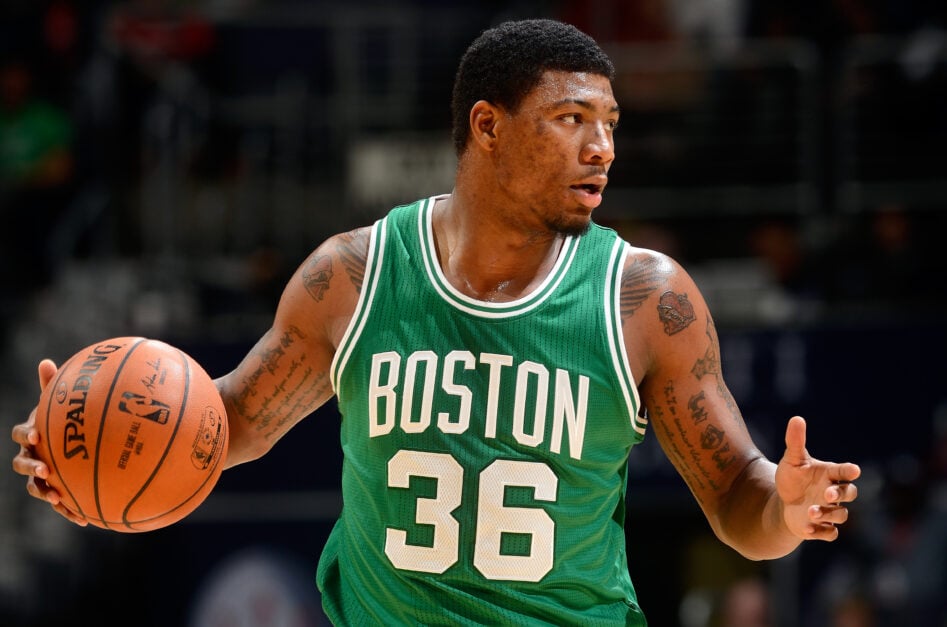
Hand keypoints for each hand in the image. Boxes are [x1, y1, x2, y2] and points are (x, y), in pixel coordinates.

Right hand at [10, 359, 87, 526]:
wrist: (74, 442)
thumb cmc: (66, 419)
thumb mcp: (61, 403)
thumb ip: (54, 387)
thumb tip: (46, 362)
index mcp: (32, 434)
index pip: (21, 434)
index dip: (26, 434)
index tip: (37, 435)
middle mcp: (31, 456)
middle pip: (22, 464)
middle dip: (32, 468)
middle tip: (46, 470)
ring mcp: (42, 475)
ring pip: (35, 487)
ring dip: (45, 493)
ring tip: (58, 498)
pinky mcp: (56, 490)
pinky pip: (59, 503)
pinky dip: (68, 510)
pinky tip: (84, 520)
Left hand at [775, 416, 859, 540]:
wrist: (785, 502)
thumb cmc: (793, 478)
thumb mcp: (791, 459)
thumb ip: (795, 441)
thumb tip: (796, 418)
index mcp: (829, 474)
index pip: (843, 471)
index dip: (849, 471)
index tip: (854, 470)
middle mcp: (833, 492)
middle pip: (849, 493)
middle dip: (841, 494)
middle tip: (827, 494)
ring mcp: (830, 510)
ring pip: (840, 515)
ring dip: (827, 514)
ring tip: (810, 512)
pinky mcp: (822, 527)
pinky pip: (830, 533)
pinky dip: (821, 532)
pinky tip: (807, 528)